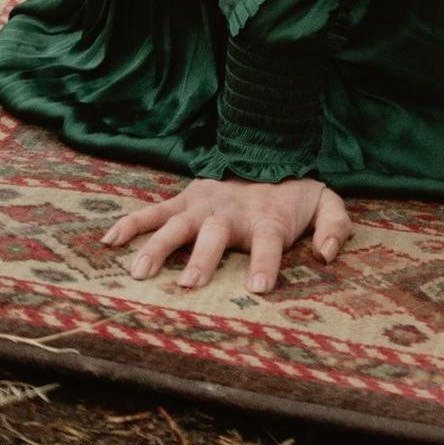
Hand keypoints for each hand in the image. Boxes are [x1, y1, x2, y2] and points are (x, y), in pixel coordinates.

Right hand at [102, 176, 352, 293]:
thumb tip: (326, 255)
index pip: (270, 243)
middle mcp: (232, 212)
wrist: (268, 155)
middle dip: (203, 258)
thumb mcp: (325, 203)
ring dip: (158, 247)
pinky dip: (130, 224)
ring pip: (177, 225)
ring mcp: (203, 206)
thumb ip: (335, 226)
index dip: (266, 263)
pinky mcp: (184, 201)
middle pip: (216, 235)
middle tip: (190, 284)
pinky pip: (153, 212)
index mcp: (268, 218)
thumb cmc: (294, 196)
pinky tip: (108, 241)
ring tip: (140, 273)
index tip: (259, 289)